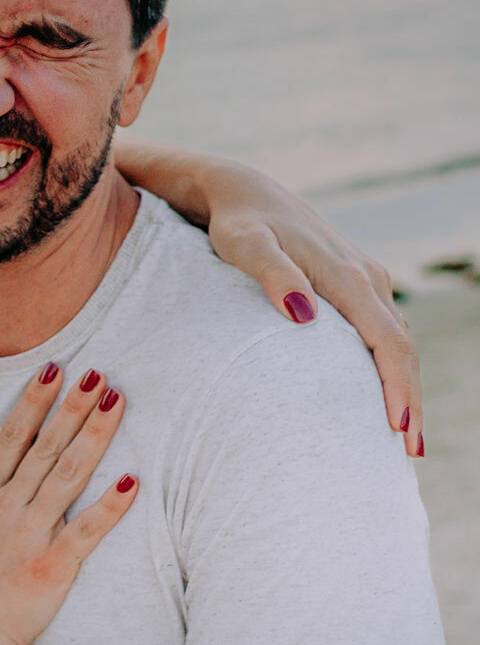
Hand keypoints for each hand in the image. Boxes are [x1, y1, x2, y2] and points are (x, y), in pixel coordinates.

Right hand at [0, 366, 138, 644]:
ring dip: (94, 436)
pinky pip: (87, 531)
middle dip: (72, 406)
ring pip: (69, 476)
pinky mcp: (53, 568)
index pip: (11, 437)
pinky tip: (133, 479)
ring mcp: (30, 537)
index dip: (33, 401)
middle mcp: (5, 509)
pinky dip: (110, 505)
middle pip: (46, 447)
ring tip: (117, 403)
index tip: (53, 368)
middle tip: (98, 373)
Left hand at [199, 161, 421, 455]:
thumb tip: (303, 315)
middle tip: (409, 452)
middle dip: (409, 400)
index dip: (396, 386)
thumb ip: (272, 274)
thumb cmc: (236, 222)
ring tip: (399, 437)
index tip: (397, 429)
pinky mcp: (354, 285)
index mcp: (348, 276)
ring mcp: (364, 281)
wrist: (241, 192)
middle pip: (401, 348)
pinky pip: (381, 332)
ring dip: (402, 386)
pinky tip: (378, 395)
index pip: (387, 341)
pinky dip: (387, 366)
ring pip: (396, 341)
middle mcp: (367, 279)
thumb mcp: (244, 244)